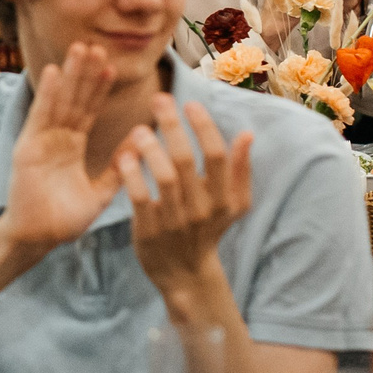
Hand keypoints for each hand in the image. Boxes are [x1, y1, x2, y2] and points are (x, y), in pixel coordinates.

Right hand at [0, 44, 146, 254]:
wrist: (37, 240)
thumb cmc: (64, 221)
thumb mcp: (99, 193)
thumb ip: (118, 168)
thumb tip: (142, 142)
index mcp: (72, 147)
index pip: (88, 111)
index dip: (98, 89)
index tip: (110, 66)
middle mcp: (56, 138)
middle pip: (74, 99)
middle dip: (84, 73)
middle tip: (97, 45)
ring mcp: (41, 141)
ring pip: (60, 101)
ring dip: (70, 74)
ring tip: (79, 48)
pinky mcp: (28, 148)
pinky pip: (40, 116)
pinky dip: (48, 94)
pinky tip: (55, 72)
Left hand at [124, 95, 253, 305]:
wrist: (186, 274)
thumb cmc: (208, 229)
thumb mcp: (233, 205)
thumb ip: (241, 170)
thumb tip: (247, 134)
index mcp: (224, 199)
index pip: (216, 156)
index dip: (204, 127)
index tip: (190, 103)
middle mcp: (202, 209)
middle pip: (186, 161)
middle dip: (173, 126)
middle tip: (159, 99)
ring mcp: (176, 222)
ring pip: (164, 178)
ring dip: (151, 149)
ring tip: (139, 128)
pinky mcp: (150, 231)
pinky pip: (140, 198)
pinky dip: (132, 175)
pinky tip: (124, 156)